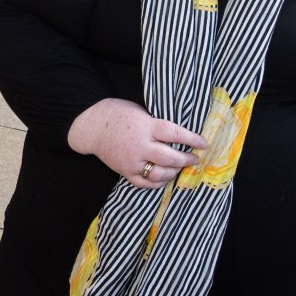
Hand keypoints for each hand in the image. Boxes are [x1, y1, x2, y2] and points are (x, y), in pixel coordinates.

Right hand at [67, 98, 206, 188]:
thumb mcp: (139, 111)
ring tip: (179, 167)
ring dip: (173, 172)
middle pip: (169, 157)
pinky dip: (158, 183)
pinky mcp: (125, 172)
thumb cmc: (117, 114)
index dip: (192, 139)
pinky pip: (145, 183)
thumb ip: (156, 124)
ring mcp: (132, 161)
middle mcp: (140, 145)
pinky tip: (165, 178)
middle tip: (195, 159)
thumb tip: (180, 136)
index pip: (174, 134)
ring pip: (159, 174)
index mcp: (145, 126)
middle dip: (186, 159)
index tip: (204, 144)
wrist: (91, 127)